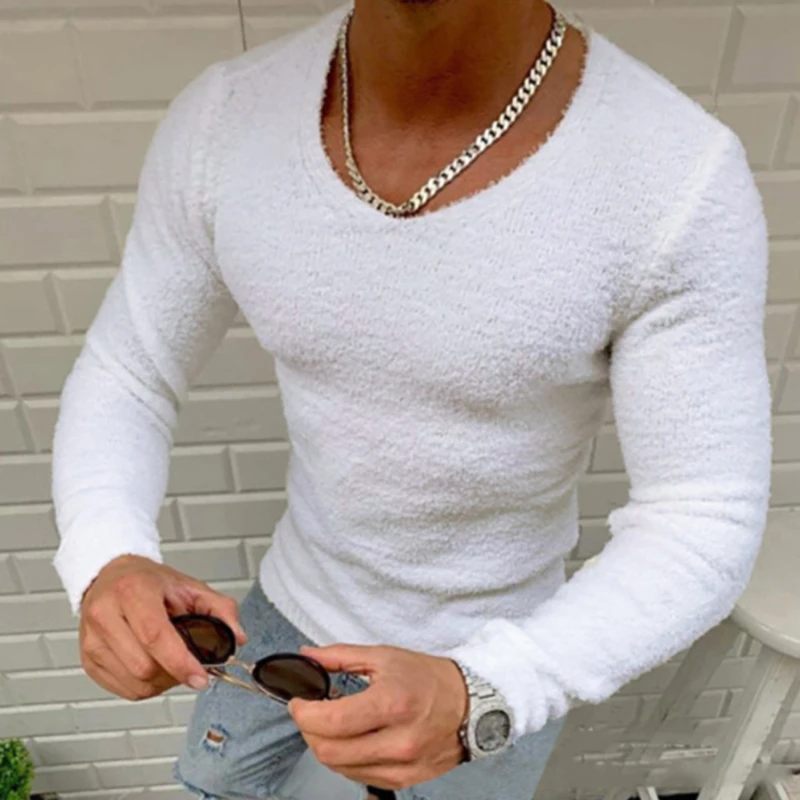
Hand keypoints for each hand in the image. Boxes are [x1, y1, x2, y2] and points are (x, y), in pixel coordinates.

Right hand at [79, 555, 246, 700]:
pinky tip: (154, 667)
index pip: (155, 635)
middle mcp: (105, 614)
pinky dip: (145, 687)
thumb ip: (220, 609)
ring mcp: (91, 639)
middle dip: (174, 672)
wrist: (112, 575)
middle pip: (144, 666)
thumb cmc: (149, 582)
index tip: (200, 677)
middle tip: (188, 662)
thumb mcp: (190, 586)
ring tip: (171, 662)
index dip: (180, 662)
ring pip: (134, 683)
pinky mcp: (87, 659)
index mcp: (132, 591)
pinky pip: (122, 689)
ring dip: (161, 682)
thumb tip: (236, 638)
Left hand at [288, 644, 468, 790]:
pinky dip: (345, 760)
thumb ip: (340, 656)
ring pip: (340, 768)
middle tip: (309, 713)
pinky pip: (359, 777)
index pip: (331, 722)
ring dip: (325, 747)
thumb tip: (308, 655)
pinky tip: (350, 740)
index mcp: (392, 703)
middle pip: (329, 751)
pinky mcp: (405, 780)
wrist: (471, 705)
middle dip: (309, 731)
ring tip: (330, 725)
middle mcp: (398, 740)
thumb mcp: (384, 656)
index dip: (304, 714)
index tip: (298, 702)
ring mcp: (402, 765)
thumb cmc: (429, 678)